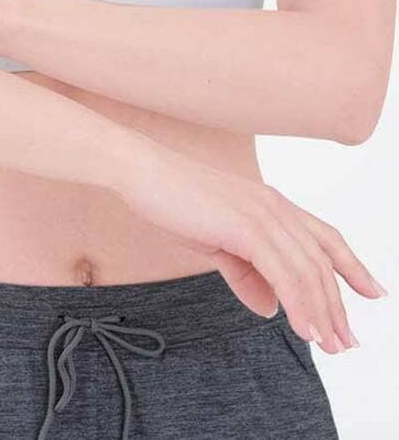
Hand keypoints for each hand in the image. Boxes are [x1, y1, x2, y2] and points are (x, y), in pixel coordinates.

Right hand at [116, 139, 386, 353]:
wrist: (143, 173)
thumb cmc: (174, 200)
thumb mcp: (216, 242)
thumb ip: (246, 274)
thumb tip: (270, 309)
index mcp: (271, 203)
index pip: (324, 237)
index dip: (352, 265)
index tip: (373, 292)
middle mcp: (276, 205)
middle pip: (322, 259)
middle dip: (338, 303)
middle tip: (346, 341)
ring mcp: (263, 213)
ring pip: (308, 269)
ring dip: (322, 311)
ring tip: (330, 345)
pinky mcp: (247, 225)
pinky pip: (284, 273)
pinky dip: (299, 304)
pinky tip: (304, 329)